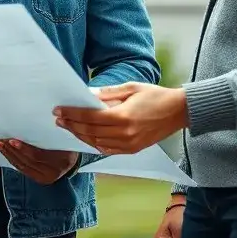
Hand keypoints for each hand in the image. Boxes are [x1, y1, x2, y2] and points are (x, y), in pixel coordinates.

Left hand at [0, 138, 77, 184]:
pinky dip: (14, 161)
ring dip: (9, 156)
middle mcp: (54, 172)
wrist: (73, 160)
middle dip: (12, 151)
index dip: (23, 148)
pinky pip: (24, 170)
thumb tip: (31, 120)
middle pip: (28, 161)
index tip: (12, 140)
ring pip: (23, 167)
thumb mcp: (64, 137)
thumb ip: (50, 133)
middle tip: (0, 141)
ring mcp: (46, 178)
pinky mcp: (40, 179)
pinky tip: (6, 154)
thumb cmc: (67, 144)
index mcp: (62, 160)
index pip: (38, 155)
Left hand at [53, 83, 188, 154]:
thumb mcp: (130, 88)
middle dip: (71, 125)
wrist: (179, 111)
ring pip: (96, 142)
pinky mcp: (133, 150)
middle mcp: (124, 133)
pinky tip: (86, 136)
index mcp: (123, 116)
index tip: (58, 110)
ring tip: (69, 127)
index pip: (89, 117)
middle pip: (90, 131)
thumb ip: (108, 93)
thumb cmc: (156, 96)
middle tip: (58, 119)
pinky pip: (107, 149)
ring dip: (80, 135)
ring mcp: (129, 144)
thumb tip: (87, 95)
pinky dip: (94, 144)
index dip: (72, 114)